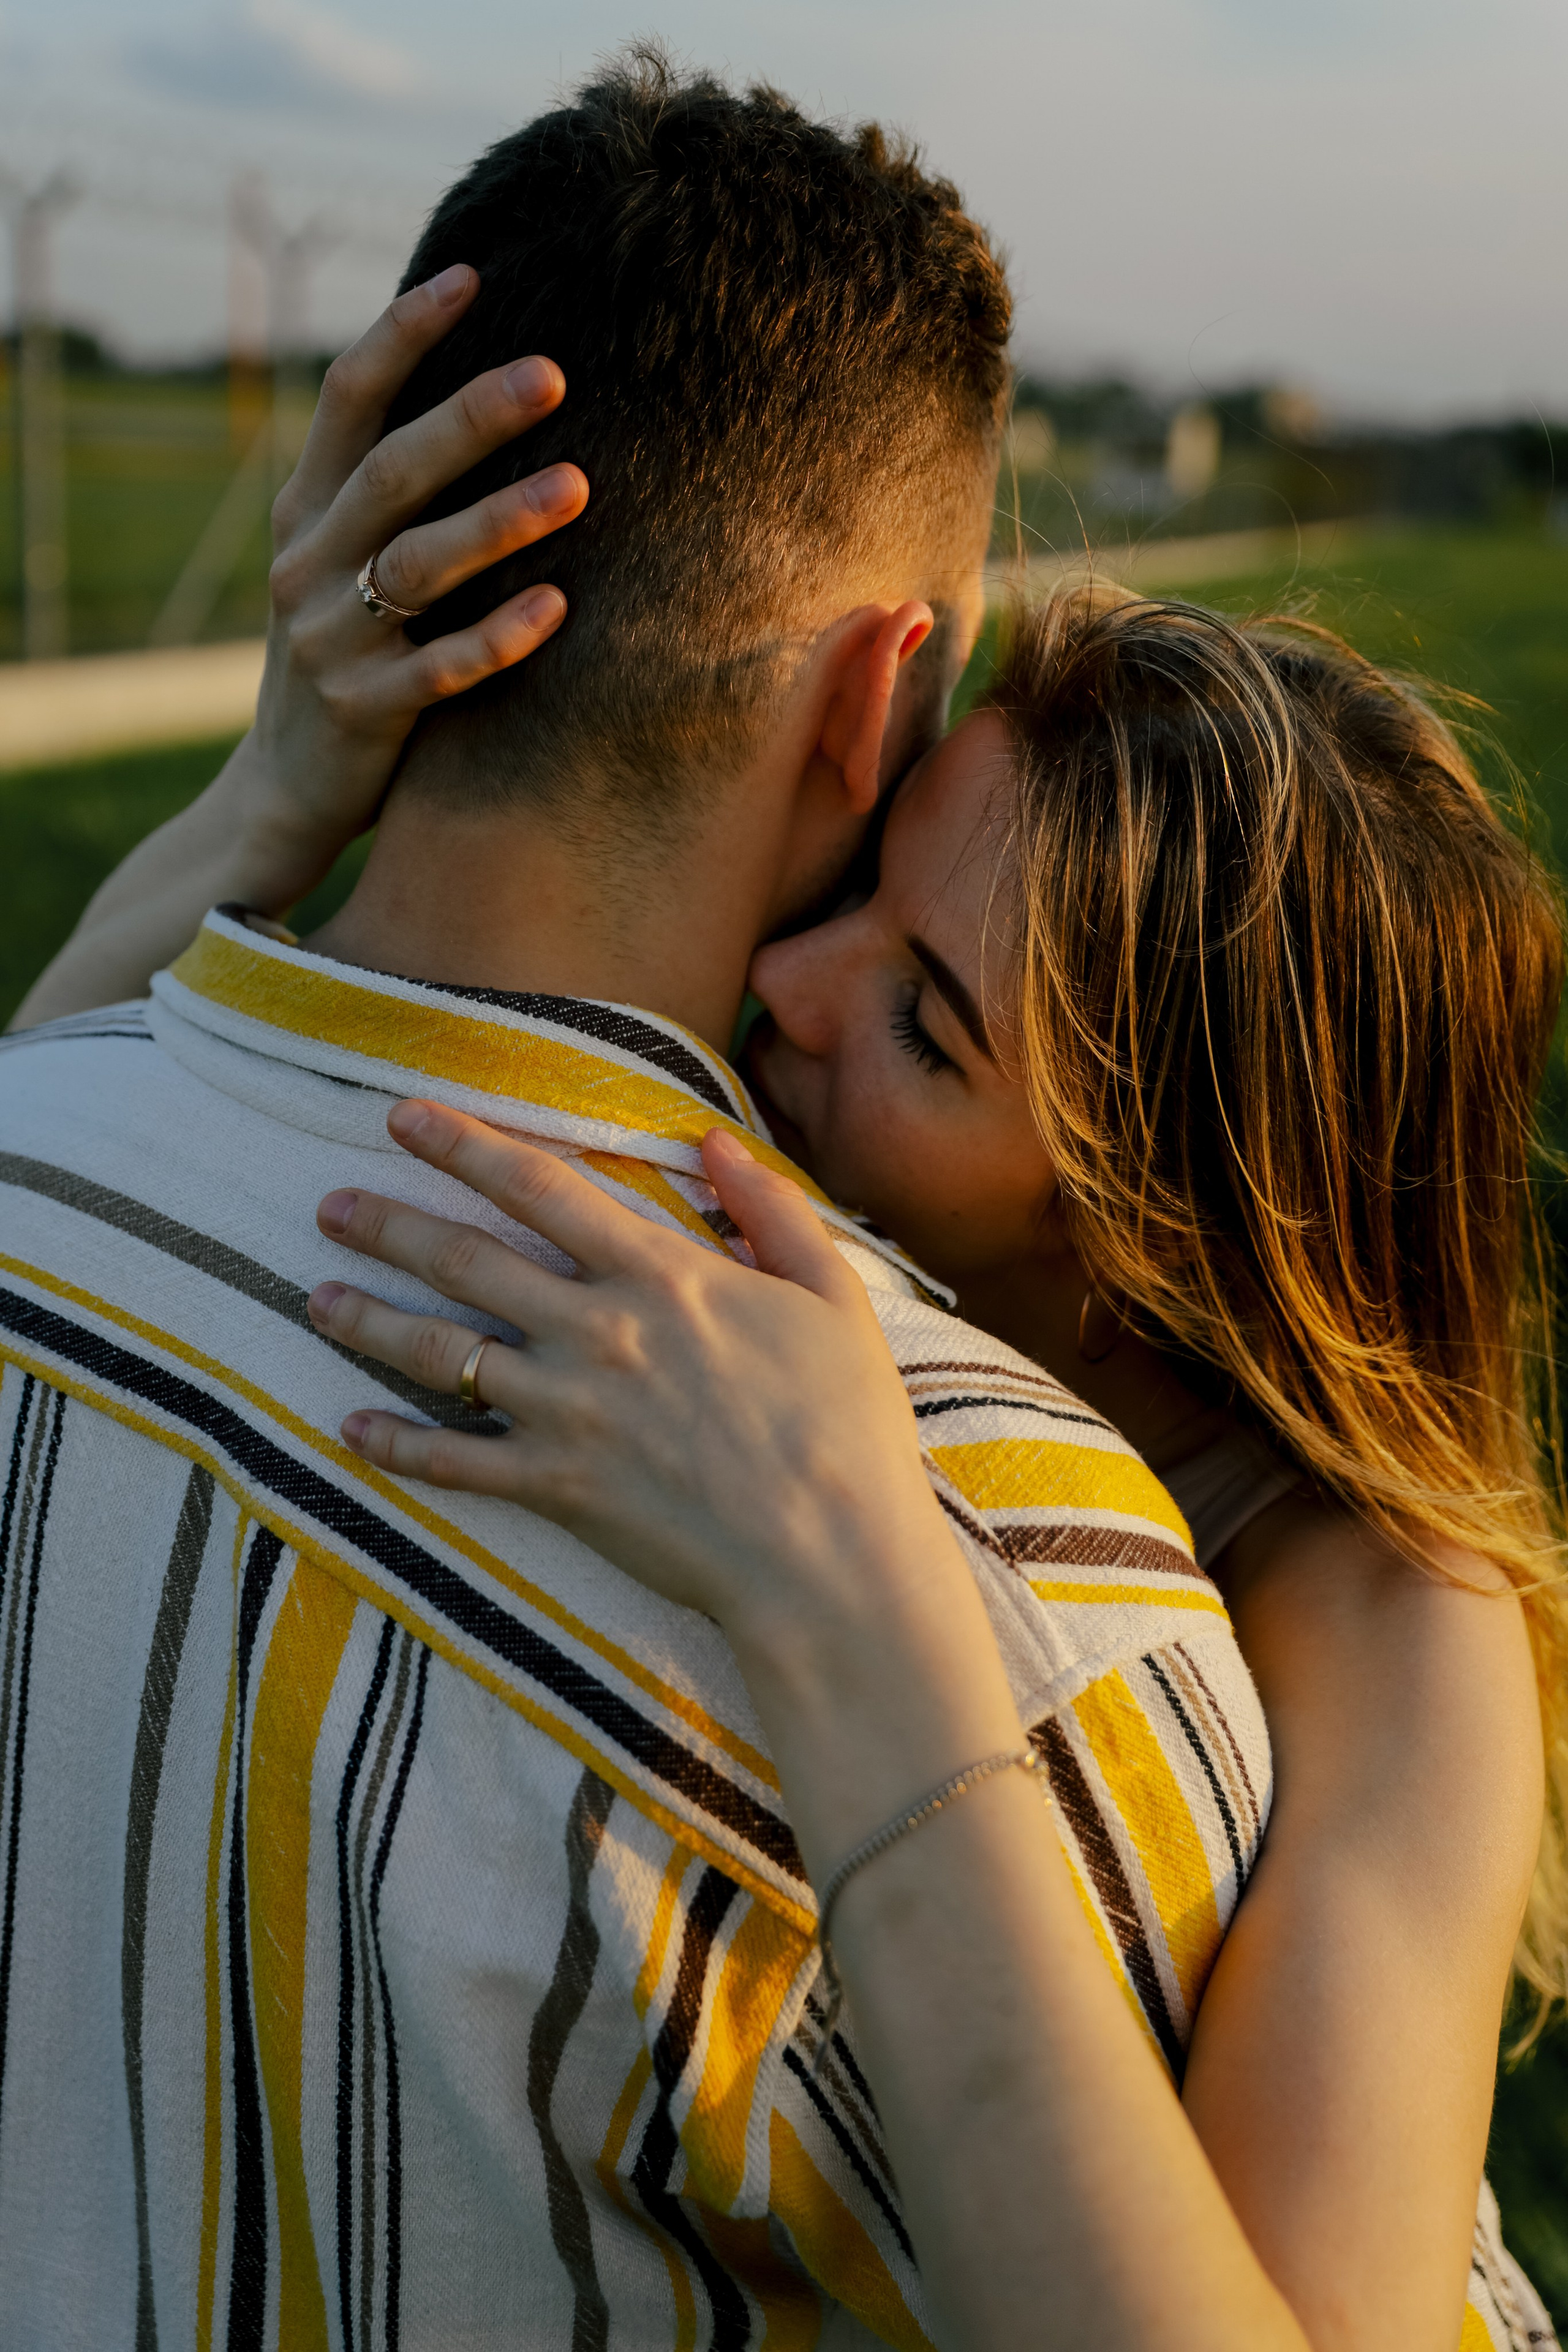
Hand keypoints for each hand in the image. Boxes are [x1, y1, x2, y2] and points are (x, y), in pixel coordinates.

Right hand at [229, 263, 588, 904]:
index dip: (402, 335)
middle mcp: (307, 564)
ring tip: (579, 485)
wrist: (282, 794)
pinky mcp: (362, 713)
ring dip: (499, 522)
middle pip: (393, 470)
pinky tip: (559, 611)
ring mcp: (329, 642)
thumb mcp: (341, 568)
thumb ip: (385, 498)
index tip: (470, 276)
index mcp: (305, 514)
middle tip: (554, 373)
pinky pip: (439, 671)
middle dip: (471, 416)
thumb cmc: (345, 661)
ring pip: (417, 566)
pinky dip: (498, 639)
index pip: (347, 401)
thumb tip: (474, 400)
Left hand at [305, 1101, 953, 1639]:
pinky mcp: (555, 1487)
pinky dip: (395, 1445)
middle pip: (466, 1258)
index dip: (464, 1143)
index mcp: (659, 1273)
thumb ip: (768, 1209)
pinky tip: (350, 1428)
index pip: (538, 1185)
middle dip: (390, 1225)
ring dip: (369, 1321)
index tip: (405, 1115)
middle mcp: (595, 1330)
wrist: (830, 1554)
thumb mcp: (831, 1292)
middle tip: (330, 1205)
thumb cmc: (845, 1422)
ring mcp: (566, 1410)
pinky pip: (453, 1461)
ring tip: (314, 1297)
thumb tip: (714, 1141)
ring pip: (440, 1352)